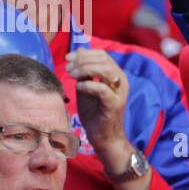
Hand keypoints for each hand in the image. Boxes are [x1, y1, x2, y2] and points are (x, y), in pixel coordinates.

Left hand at [66, 48, 130, 168]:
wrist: (104, 137)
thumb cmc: (95, 113)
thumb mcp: (86, 87)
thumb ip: (84, 72)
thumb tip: (79, 52)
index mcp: (115, 75)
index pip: (102, 55)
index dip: (84, 53)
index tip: (68, 58)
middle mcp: (121, 81)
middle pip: (104, 59)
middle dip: (82, 60)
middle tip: (68, 68)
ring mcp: (119, 92)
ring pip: (105, 70)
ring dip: (85, 69)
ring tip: (71, 75)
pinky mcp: (114, 104)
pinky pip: (101, 89)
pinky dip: (87, 85)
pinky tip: (78, 87)